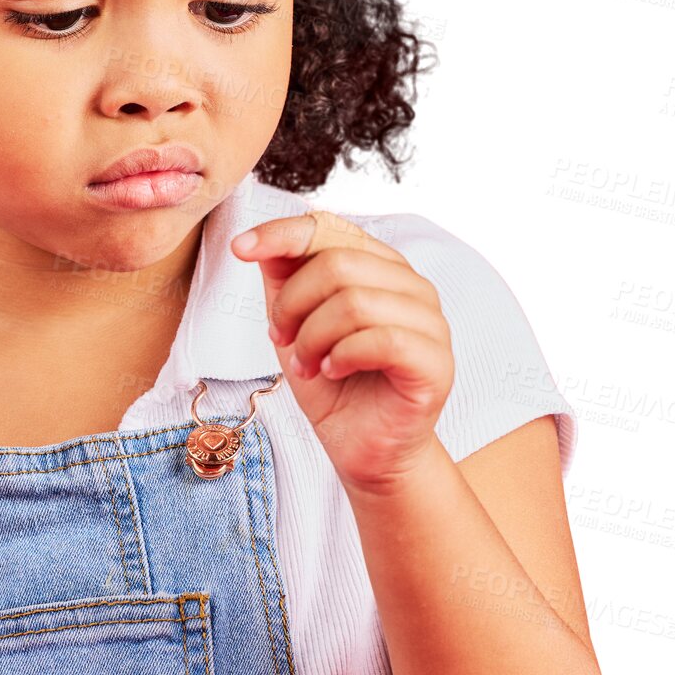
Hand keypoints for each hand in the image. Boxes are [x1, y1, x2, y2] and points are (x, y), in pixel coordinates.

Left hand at [231, 209, 453, 492]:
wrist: (361, 447)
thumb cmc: (331, 381)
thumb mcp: (293, 321)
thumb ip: (284, 277)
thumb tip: (258, 240)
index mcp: (378, 265)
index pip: (329, 227)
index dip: (280, 234)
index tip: (239, 250)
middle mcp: (410, 285)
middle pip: (337, 263)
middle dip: (293, 304)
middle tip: (280, 338)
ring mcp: (429, 321)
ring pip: (355, 301)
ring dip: (312, 338)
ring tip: (305, 365)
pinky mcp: (435, 361)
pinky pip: (382, 340)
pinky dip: (342, 355)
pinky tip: (331, 371)